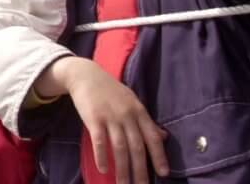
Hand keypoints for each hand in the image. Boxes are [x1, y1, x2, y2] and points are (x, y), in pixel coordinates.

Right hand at [46, 57, 168, 183]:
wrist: (86, 75)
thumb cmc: (110, 90)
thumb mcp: (132, 101)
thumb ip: (145, 120)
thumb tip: (163, 136)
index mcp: (139, 111)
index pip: (152, 137)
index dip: (159, 156)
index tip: (163, 173)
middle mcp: (127, 115)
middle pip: (136, 147)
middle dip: (140, 169)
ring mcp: (110, 117)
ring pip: (119, 147)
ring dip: (123, 169)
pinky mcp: (93, 118)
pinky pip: (99, 141)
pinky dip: (102, 156)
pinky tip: (104, 170)